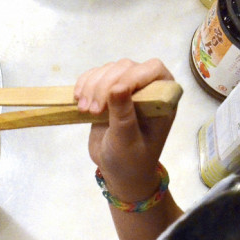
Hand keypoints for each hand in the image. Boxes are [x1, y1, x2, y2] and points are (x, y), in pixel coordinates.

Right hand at [74, 59, 175, 201]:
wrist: (118, 173)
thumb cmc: (131, 162)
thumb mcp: (127, 142)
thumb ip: (124, 115)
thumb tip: (117, 87)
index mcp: (163, 100)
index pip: (153, 70)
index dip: (132, 76)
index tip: (113, 95)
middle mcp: (148, 89)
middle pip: (126, 67)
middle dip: (105, 85)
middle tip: (93, 111)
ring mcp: (127, 89)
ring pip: (109, 69)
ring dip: (91, 86)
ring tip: (84, 110)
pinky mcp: (107, 94)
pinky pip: (95, 76)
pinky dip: (83, 84)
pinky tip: (77, 100)